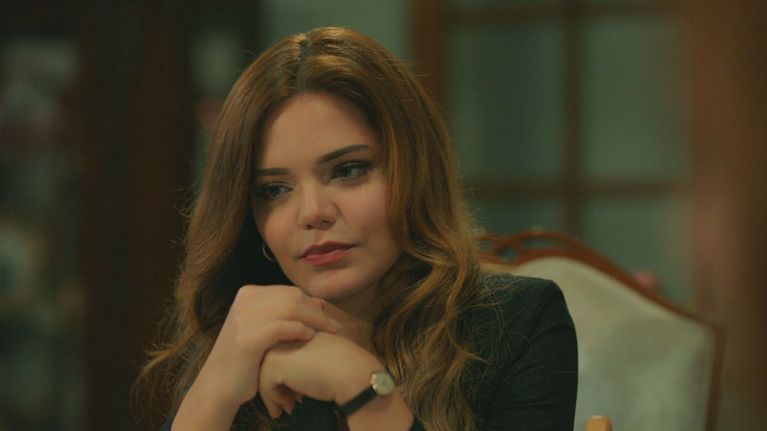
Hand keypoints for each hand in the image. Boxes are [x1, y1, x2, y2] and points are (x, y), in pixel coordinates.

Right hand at [187, 285, 340, 408]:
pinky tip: (310, 337)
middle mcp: (244, 302)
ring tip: (328, 332)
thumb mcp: (263, 328)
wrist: (219, 384)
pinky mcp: (248, 338)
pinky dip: (300, 330)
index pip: (288, 291)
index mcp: (247, 294)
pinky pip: (283, 327)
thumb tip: (319, 303)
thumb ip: (285, 313)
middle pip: (292, 297)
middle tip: (333, 325)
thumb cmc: (247, 358)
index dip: (311, 302)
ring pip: (291, 309)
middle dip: (316, 311)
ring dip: (314, 320)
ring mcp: (244, 318)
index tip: (326, 314)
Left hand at [258, 331, 382, 417]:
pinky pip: (265, 385)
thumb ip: (301, 354)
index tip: (288, 389)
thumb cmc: (341, 362)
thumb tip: (288, 377)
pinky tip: (289, 408)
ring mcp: (277, 345)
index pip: (276, 349)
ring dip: (272, 393)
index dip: (281, 371)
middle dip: (272, 382)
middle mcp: (283, 332)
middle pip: (265, 360)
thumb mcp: (317, 350)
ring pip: (262, 373)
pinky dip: (274, 399)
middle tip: (283, 401)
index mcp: (295, 324)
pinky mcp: (275, 362)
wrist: (350, 371)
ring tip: (286, 406)